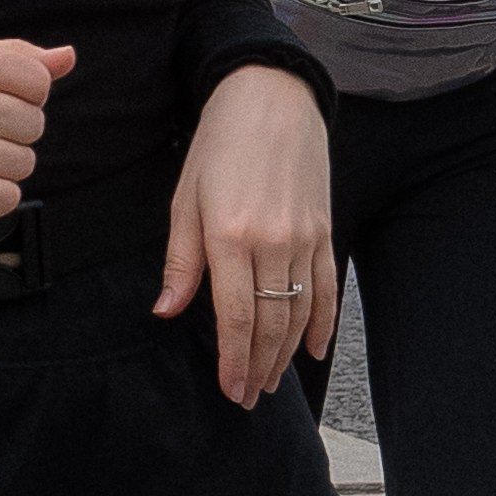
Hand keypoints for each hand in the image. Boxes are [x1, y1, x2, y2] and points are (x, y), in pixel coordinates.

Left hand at [156, 62, 334, 408]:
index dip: (234, 360)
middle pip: (271, 324)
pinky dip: (322, 324)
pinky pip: (327, 288)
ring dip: (286, 354)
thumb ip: (181, 260)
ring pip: (300, 313)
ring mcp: (304, 238)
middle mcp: (272, 242)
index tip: (231, 390)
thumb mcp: (185, 199)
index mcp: (229, 236)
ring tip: (271, 380)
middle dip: (259, 367)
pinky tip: (313, 350)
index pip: (235, 317)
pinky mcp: (324, 230)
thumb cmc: (218, 145)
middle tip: (249, 396)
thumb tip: (168, 310)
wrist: (272, 98)